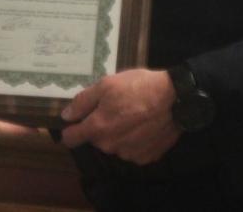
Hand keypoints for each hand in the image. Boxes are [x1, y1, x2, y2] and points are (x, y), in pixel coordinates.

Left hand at [60, 68, 179, 164]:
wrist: (176, 99)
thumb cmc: (138, 87)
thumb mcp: (107, 84)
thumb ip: (83, 101)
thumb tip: (66, 116)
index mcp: (97, 129)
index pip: (71, 139)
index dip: (70, 129)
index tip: (76, 120)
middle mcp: (110, 146)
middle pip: (95, 139)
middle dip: (100, 126)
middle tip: (114, 108)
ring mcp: (129, 154)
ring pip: (114, 145)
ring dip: (118, 134)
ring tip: (132, 116)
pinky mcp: (146, 158)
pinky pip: (132, 150)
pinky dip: (134, 140)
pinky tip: (144, 126)